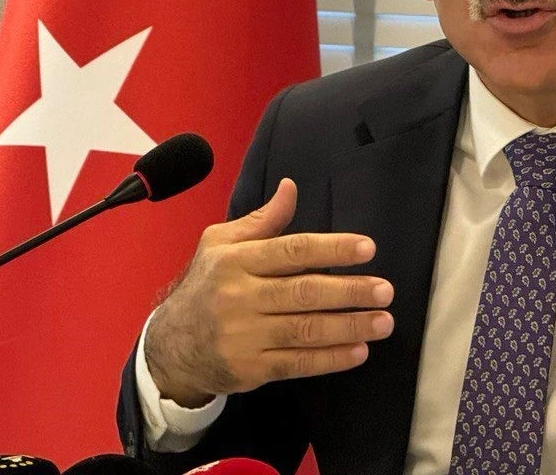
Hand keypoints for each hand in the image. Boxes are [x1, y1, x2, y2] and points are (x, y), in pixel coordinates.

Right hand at [145, 178, 394, 406]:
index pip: (291, 251)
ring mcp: (244, 335)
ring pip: (305, 330)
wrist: (170, 345)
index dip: (332, 248)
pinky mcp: (250, 368)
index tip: (368, 248)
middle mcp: (240, 296)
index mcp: (236, 260)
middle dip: (350, 291)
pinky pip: (297, 363)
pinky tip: (358, 351)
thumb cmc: (206, 285)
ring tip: (383, 321)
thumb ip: (262, 220)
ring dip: (349, 327)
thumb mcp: (221, 243)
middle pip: (304, 293)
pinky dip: (330, 359)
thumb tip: (291, 187)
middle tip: (385, 290)